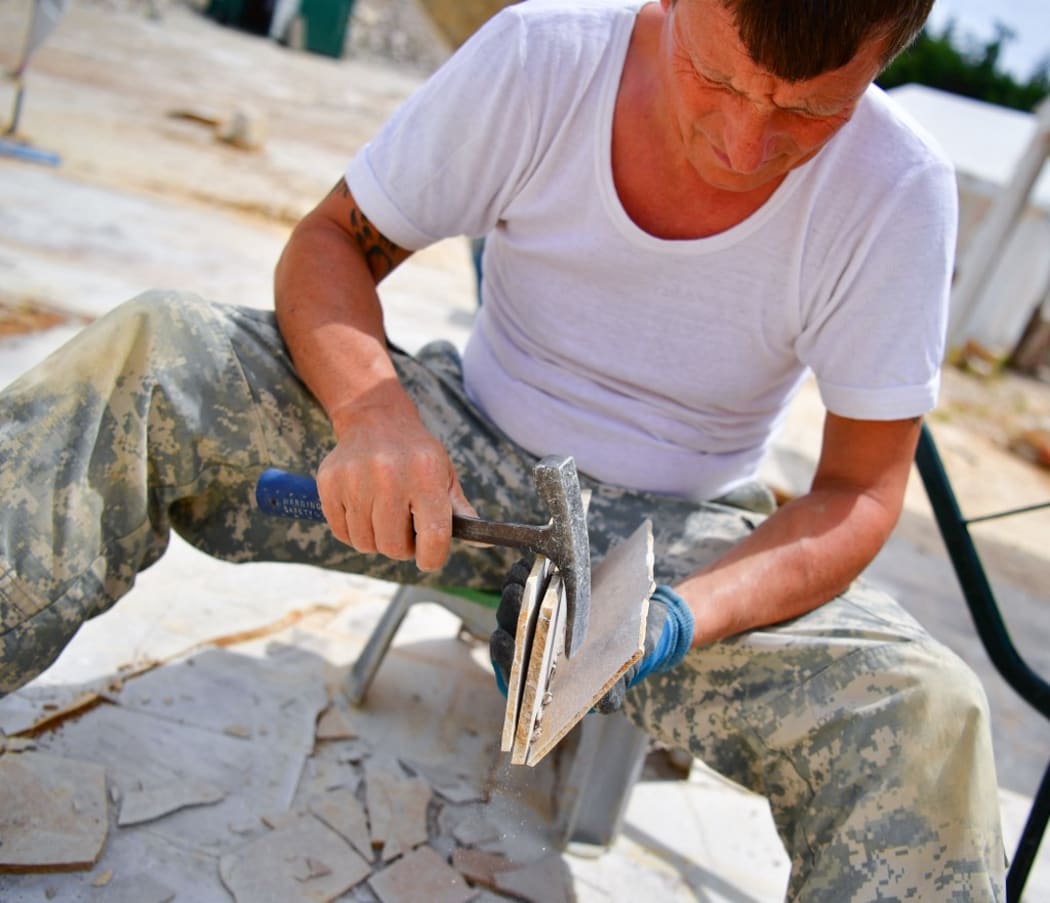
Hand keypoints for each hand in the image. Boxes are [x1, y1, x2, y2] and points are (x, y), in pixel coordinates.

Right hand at [315, 388, 474, 571]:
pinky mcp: (330, 483)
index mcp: (426, 475)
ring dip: (376, 540)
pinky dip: (354, 531)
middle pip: (393, 546)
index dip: (432, 558)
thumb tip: (481, 540)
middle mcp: (389, 475)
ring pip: (365, 543)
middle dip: (401, 548)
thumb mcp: (444, 474)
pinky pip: (341, 532)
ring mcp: (355, 479)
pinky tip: (364, 510)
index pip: (433, 535)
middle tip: (404, 531)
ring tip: (384, 517)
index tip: (429, 559)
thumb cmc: (416, 454)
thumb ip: (459, 509)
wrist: (375, 419)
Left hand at [489, 560, 694, 710]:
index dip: (505, 654)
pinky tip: (529, 561)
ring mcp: (532, 622)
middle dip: (509, 611)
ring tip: (521, 572)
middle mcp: (531, 649)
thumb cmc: (619, 663)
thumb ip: (612, 694)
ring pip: (513, 605)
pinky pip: (525, 584)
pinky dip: (525, 573)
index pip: (514, 667)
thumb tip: (607, 704)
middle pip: (508, 629)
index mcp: (542, 675)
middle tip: (514, 594)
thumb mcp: (619, 680)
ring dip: (514, 587)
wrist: (633, 632)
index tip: (503, 640)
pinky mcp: (539, 597)